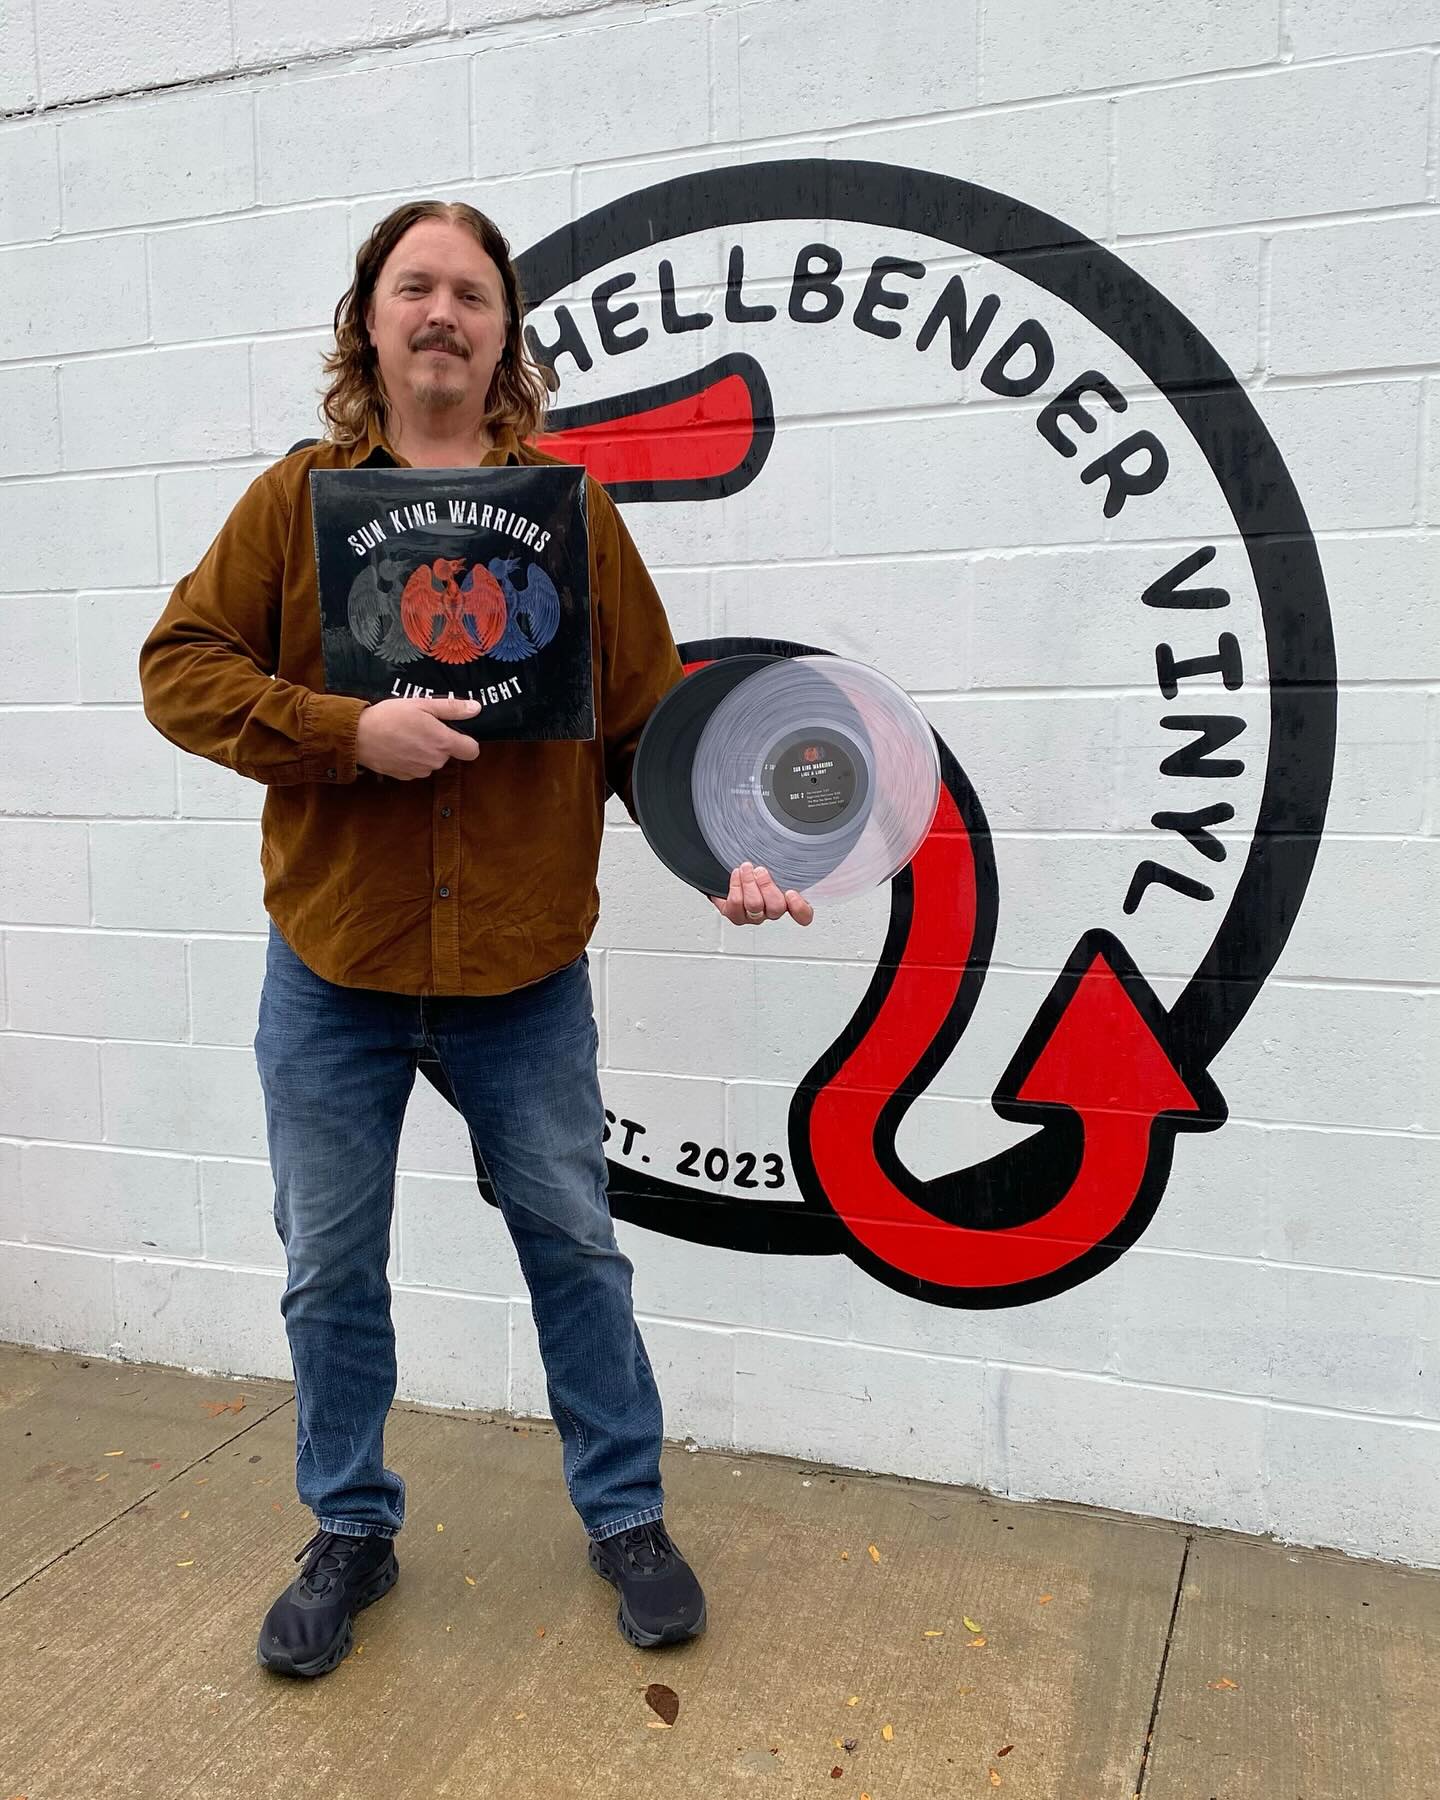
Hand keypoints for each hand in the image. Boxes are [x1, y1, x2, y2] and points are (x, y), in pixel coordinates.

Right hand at [355, 697, 482, 778]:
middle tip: (420, 726)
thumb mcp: (422, 705)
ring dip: (424, 751)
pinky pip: (417, 768)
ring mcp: (420, 771)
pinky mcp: (406, 777)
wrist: (358, 736)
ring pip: (432, 761)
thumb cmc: (390, 716)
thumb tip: (477, 708)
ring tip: (406, 735)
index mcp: (443, 742)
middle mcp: (435, 761)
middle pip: (448, 754)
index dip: (467, 742)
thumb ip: (452, 708)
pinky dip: (411, 759)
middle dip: (439, 742)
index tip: (455, 733)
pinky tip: (397, 746)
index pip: (472, 751)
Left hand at [711, 861, 814, 927]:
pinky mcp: (737, 916)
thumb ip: (786, 865)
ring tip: (746, 867)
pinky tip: (737, 874)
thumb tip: (792, 851)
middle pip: (776, 907)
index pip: (803, 915)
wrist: (735, 873)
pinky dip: (735, 886)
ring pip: (754, 905)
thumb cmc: (760, 869)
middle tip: (760, 870)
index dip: (799, 908)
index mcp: (789, 902)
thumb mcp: (777, 864)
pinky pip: (736, 905)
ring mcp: (754, 916)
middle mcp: (772, 912)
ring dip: (749, 882)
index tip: (791, 892)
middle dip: (766, 885)